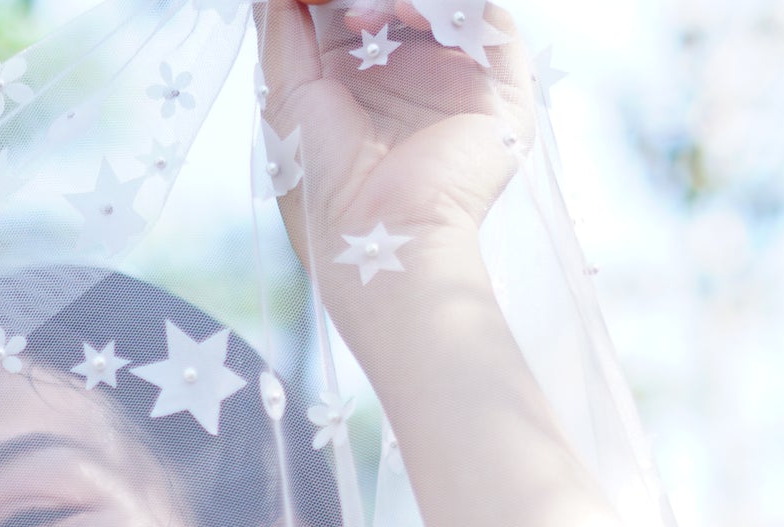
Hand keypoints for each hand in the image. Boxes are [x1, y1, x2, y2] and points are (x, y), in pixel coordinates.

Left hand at [257, 2, 535, 289]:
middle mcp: (416, 79)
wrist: (379, 244)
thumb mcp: (286, 97)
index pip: (362, 7)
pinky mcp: (503, 97)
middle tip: (343, 3)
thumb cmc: (326, 189)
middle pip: (410, 4)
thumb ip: (280, 29)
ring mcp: (461, 85)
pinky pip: (490, 23)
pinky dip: (452, 5)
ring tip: (378, 12)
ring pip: (450, 6)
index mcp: (366, 83)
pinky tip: (411, 15)